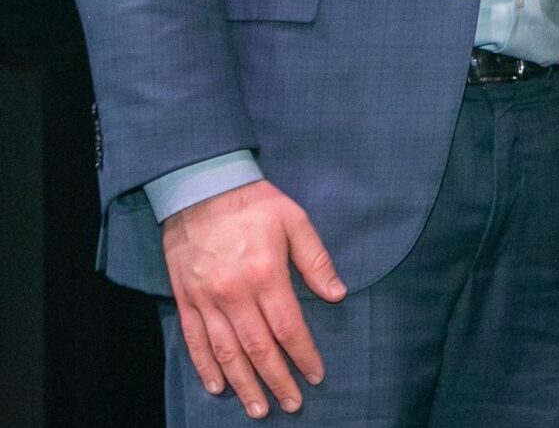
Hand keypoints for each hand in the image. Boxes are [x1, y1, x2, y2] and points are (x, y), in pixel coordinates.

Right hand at [162, 179, 345, 416]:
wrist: (201, 187)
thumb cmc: (254, 203)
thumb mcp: (295, 221)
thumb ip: (316, 260)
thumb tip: (338, 294)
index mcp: (265, 275)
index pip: (288, 328)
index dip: (303, 355)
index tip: (316, 375)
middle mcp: (234, 294)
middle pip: (258, 349)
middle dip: (277, 381)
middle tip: (291, 404)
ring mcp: (206, 299)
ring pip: (226, 353)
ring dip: (243, 384)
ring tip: (258, 408)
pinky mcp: (185, 299)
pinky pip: (194, 341)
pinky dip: (206, 367)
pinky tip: (218, 386)